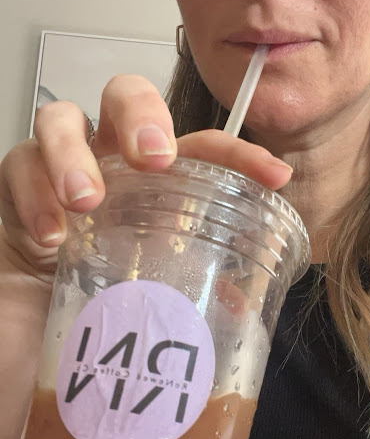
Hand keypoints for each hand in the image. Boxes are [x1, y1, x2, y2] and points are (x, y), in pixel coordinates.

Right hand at [0, 74, 291, 438]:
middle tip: (153, 160)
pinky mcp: (15, 193)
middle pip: (124, 97)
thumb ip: (199, 294)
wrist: (37, 341)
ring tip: (87, 202)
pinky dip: (32, 191)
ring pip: (61, 119)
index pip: (202, 149)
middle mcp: (111, 170)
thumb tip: (243, 299)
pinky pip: (16, 166)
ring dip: (74, 152)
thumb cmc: (102, 315)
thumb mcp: (160, 303)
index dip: (240, 155)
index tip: (275, 176)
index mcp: (155, 187)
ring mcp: (60, 175)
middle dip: (141, 114)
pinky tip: (50, 237)